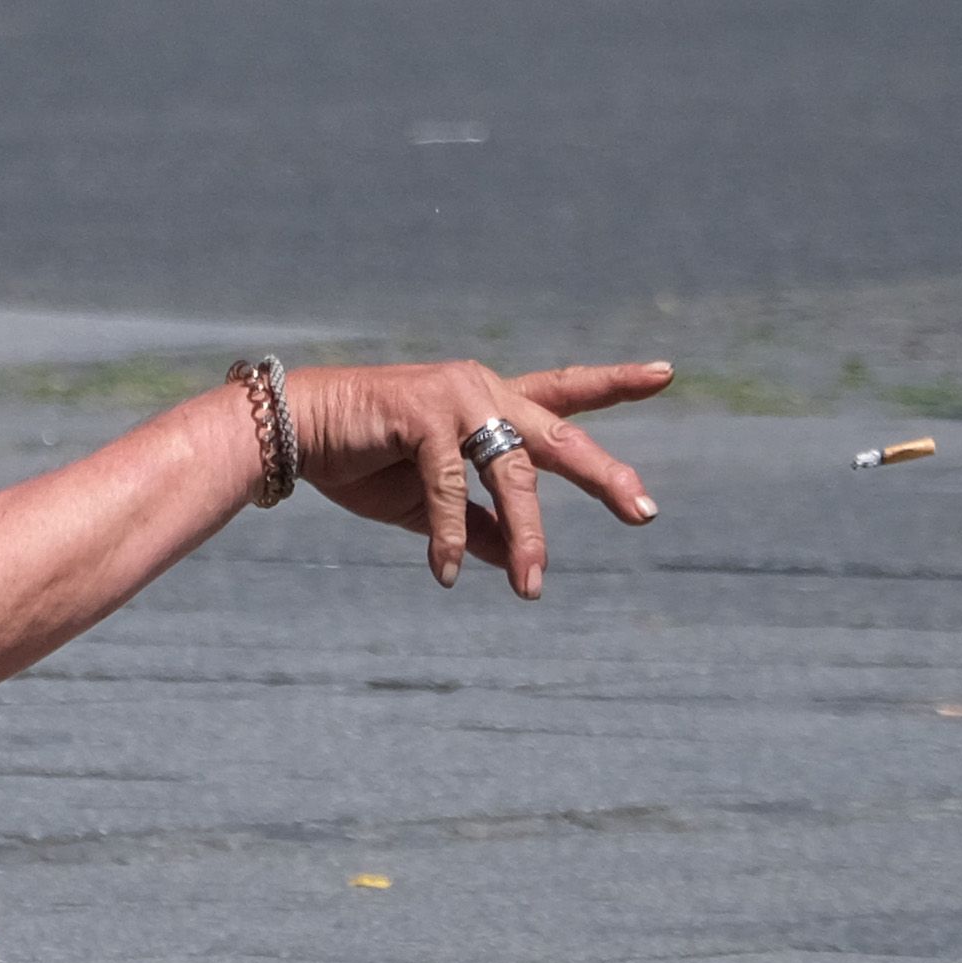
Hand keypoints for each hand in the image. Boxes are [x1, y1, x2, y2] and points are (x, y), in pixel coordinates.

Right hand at [284, 357, 671, 596]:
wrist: (294, 432)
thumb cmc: (360, 460)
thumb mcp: (428, 503)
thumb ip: (479, 525)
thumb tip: (521, 563)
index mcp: (489, 404)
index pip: (563, 394)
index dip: (614, 383)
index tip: (667, 374)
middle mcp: (483, 391)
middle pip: (561, 437)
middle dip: (604, 475)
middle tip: (644, 512)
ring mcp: (457, 398)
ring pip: (513, 475)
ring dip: (527, 537)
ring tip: (534, 588)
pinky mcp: (425, 414)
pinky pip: (452, 488)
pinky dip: (453, 536)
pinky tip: (449, 574)